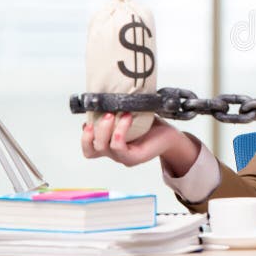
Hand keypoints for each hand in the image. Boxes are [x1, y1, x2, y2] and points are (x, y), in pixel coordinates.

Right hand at [81, 113, 199, 174]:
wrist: (171, 135)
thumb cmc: (151, 126)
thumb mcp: (129, 116)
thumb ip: (115, 112)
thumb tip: (104, 97)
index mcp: (111, 145)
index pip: (89, 148)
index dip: (85, 137)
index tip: (88, 121)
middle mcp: (115, 153)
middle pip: (91, 150)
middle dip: (92, 132)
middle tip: (105, 114)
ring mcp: (123, 158)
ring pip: (103, 148)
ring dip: (105, 129)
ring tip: (113, 114)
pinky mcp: (134, 158)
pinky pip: (119, 147)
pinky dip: (119, 131)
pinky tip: (126, 119)